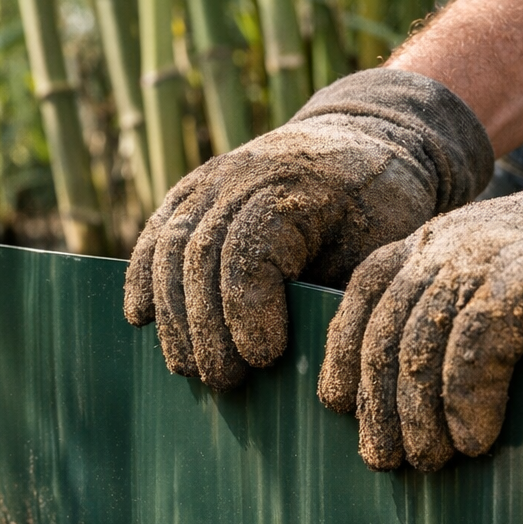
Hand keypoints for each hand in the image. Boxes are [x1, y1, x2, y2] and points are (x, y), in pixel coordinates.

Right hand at [124, 70, 492, 389]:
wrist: (366, 142)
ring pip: (171, 246)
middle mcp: (244, 174)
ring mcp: (212, 178)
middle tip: (222, 381)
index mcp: (298, 185)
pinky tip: (141, 319)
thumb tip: (307, 363)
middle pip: (202, 253)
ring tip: (188, 368)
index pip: (250, 250)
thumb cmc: (382, 209)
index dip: (247, 309)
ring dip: (174, 315)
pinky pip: (156, 232)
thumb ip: (341, 294)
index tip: (262, 359)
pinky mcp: (191, 189)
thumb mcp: (381, 247)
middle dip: (205, 326)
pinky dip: (143, 277)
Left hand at [318, 112, 522, 470]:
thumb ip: (448, 327)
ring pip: (422, 347)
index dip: (341, 357)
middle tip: (383, 459)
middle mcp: (445, 248)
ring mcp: (486, 262)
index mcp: (426, 247)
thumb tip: (407, 415)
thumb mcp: (492, 293)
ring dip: (418, 415)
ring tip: (427, 460)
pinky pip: (475, 351)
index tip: (337, 408)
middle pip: (385, 334)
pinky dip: (466, 403)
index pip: (360, 302)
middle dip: (377, 404)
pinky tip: (474, 441)